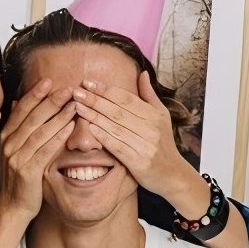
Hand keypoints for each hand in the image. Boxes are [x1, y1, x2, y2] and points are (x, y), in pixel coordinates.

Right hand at [0, 78, 76, 221]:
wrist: (11, 207)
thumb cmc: (18, 178)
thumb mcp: (14, 150)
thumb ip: (17, 127)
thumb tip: (16, 102)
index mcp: (6, 136)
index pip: (21, 109)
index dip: (35, 94)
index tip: (49, 81)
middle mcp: (9, 144)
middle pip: (32, 116)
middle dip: (51, 100)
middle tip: (68, 88)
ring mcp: (16, 158)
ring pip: (40, 131)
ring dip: (58, 116)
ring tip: (74, 104)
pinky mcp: (27, 171)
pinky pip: (45, 150)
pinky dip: (58, 137)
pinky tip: (70, 127)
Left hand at [72, 73, 194, 202]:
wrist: (173, 174)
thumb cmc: (164, 143)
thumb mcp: (161, 116)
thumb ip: (149, 95)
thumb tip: (143, 73)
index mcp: (155, 115)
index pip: (126, 99)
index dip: (105, 90)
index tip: (88, 82)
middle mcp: (151, 129)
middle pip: (118, 111)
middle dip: (95, 100)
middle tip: (76, 92)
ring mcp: (145, 145)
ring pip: (115, 127)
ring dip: (94, 116)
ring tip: (77, 107)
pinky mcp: (138, 162)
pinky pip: (117, 146)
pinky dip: (103, 136)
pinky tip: (90, 128)